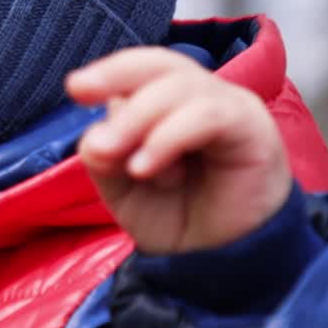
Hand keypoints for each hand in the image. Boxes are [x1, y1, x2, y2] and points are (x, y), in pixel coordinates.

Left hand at [65, 47, 292, 254]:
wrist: (223, 263)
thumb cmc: (181, 220)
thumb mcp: (126, 193)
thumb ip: (105, 162)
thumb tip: (94, 135)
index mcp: (172, 105)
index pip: (142, 70)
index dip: (110, 72)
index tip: (76, 88)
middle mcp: (202, 97)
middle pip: (160, 64)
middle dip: (117, 75)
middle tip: (81, 92)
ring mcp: (230, 107)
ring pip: (180, 86)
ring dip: (139, 118)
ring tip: (117, 157)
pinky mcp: (251, 127)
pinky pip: (208, 115)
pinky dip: (169, 136)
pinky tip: (144, 167)